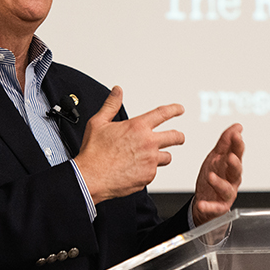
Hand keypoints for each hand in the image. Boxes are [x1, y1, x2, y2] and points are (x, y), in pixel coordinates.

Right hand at [74, 86, 184, 203]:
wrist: (91, 177)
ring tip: (151, 157)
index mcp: (138, 127)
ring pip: (167, 157)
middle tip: (178, 137)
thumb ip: (111, 105)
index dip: (174, 110)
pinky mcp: (148, 176)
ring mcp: (150, 161)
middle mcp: (148, 143)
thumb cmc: (93, 152)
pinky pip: (154, 172)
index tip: (179, 109)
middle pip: (175, 137)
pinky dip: (148, 171)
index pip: (163, 113)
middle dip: (179, 136)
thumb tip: (117, 91)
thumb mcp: (98, 122)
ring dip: (162, 156)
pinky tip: (136, 169)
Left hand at [192, 124, 244, 225]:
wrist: (204, 199)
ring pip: (226, 189)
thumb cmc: (213, 175)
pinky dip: (209, 207)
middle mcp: (232, 180)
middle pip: (236, 171)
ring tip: (210, 177)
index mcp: (231, 166)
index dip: (238, 145)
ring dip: (219, 183)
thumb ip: (226, 142)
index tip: (237, 135)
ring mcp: (227, 194)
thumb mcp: (217, 156)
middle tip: (230, 157)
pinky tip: (202, 204)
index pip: (237, 153)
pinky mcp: (219, 207)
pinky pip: (215, 208)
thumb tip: (237, 126)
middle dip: (235, 164)